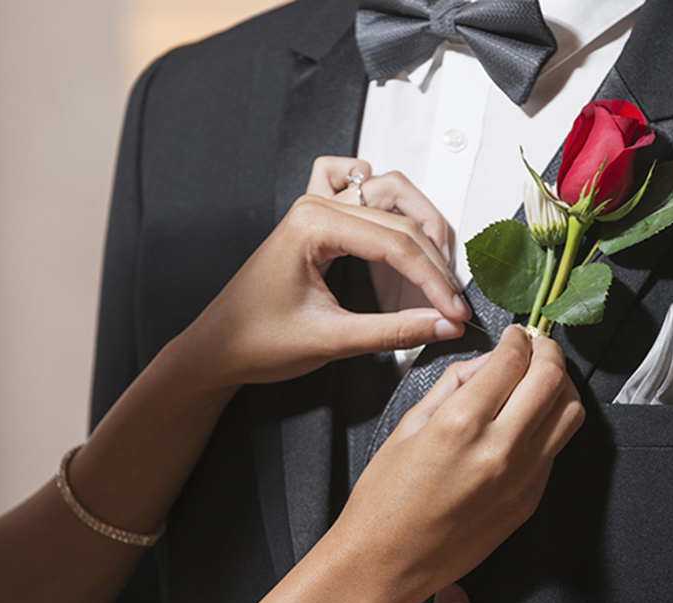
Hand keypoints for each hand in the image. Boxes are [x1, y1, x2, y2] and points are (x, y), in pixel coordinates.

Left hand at [175, 159, 469, 387]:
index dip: (433, 281)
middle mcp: (314, 206)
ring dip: (420, 223)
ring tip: (439, 266)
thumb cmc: (256, 341)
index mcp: (312, 225)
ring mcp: (314, 207)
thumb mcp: (331, 340)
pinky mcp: (315, 219)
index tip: (455, 310)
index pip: (396, 243)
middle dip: (434, 261)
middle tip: (452, 300)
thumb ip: (393, 331)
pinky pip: (353, 183)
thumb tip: (442, 324)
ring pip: (387, 192)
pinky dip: (381, 196)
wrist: (217, 348)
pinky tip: (398, 223)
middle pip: (399, 218)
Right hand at [337, 326, 583, 601]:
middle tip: (536, 345)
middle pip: (551, 380)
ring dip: (560, 386)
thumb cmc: (386, 500)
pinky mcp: (530, 501)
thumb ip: (452, 385)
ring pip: (569, 414)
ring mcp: (521, 479)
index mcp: (461, 424)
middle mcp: (499, 450)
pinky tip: (528, 420)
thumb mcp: (408, 426)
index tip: (515, 334)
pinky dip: (550, 424)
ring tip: (540, 379)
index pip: (513, 361)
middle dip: (547, 350)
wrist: (387, 562)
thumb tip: (485, 363)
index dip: (518, 338)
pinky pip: (556, 449)